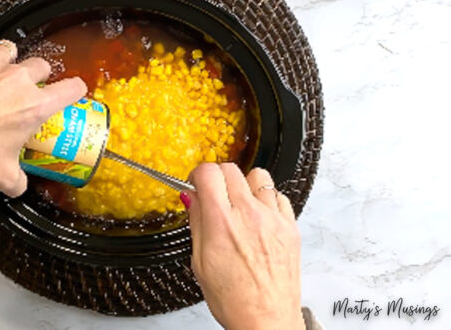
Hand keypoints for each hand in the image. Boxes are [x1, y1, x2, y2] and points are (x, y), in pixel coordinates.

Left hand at [0, 34, 86, 196]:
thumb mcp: (1, 175)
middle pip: (41, 65)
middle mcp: (16, 80)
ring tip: (1, 70)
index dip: (76, 90)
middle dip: (39, 75)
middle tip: (29, 88)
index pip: (70, 89)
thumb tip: (19, 185)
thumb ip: (18, 180)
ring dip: (10, 59)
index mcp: (33, 106)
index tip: (73, 91)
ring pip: (11, 49)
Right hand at [184, 163, 303, 329]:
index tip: (197, 184)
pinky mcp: (290, 227)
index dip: (198, 175)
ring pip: (258, 176)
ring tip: (239, 203)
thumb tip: (192, 197)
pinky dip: (267, 200)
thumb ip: (197, 222)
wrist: (266, 321)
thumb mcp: (200, 261)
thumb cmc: (234, 299)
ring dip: (245, 185)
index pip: (208, 172)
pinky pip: (279, 196)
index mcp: (221, 223)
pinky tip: (259, 216)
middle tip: (214, 194)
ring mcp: (273, 220)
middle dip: (218, 178)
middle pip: (231, 169)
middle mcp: (249, 215)